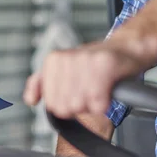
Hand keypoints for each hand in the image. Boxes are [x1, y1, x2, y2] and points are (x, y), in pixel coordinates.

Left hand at [23, 40, 150, 118]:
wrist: (127, 49)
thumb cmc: (97, 63)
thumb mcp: (64, 70)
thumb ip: (42, 83)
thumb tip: (30, 99)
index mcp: (53, 60)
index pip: (52, 104)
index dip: (68, 105)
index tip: (79, 91)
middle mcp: (66, 58)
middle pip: (65, 107)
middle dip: (81, 105)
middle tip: (91, 89)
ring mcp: (85, 61)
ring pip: (80, 106)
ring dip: (94, 103)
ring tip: (99, 88)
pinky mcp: (104, 66)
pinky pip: (97, 103)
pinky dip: (104, 104)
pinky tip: (107, 92)